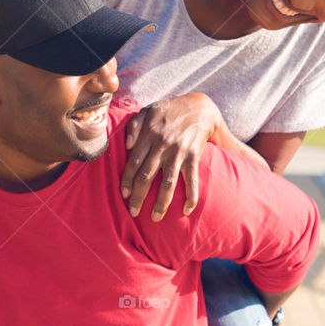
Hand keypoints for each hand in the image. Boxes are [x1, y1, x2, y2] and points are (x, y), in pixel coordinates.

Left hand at [121, 94, 222, 220]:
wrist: (200, 107)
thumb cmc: (169, 110)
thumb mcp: (148, 110)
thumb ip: (134, 125)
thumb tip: (126, 145)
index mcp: (148, 136)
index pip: (133, 162)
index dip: (127, 180)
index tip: (123, 195)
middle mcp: (162, 146)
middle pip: (147, 176)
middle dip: (139, 196)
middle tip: (133, 212)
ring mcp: (178, 153)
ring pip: (167, 182)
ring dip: (161, 202)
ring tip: (155, 218)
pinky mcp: (193, 157)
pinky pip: (192, 180)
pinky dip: (190, 196)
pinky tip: (186, 210)